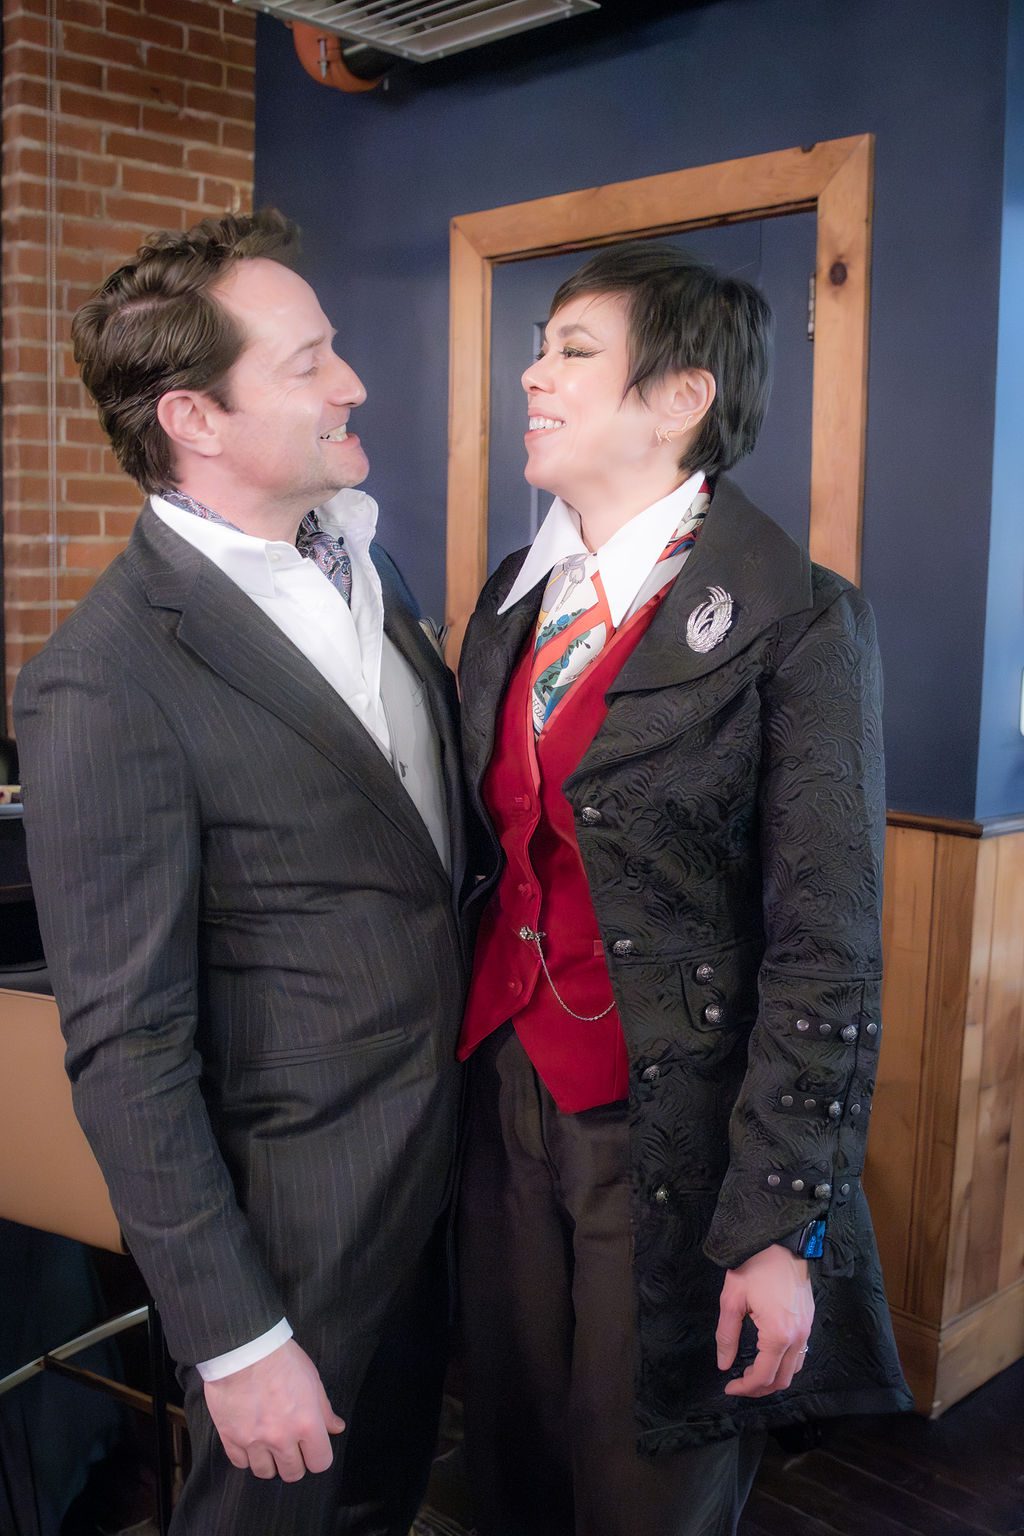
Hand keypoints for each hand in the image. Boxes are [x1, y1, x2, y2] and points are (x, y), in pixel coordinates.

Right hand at [203, 1339, 345, 1480]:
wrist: (244, 1347)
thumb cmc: (281, 1358)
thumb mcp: (312, 1379)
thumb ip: (324, 1409)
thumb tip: (336, 1427)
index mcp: (307, 1423)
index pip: (320, 1463)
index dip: (318, 1456)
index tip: (312, 1448)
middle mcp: (281, 1437)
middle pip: (293, 1473)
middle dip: (294, 1462)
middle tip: (290, 1446)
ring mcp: (254, 1440)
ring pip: (265, 1473)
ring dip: (269, 1462)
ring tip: (269, 1444)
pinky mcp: (230, 1437)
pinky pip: (240, 1463)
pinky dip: (246, 1456)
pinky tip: (250, 1440)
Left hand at [716, 1243, 813, 1397]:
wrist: (780, 1241)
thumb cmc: (754, 1266)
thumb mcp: (732, 1299)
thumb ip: (727, 1335)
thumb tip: (724, 1365)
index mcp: (778, 1335)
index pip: (763, 1376)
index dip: (745, 1388)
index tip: (729, 1387)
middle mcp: (797, 1337)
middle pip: (782, 1380)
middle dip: (759, 1389)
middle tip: (739, 1385)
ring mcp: (807, 1329)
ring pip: (794, 1370)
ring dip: (774, 1378)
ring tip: (752, 1374)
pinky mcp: (810, 1320)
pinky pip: (800, 1354)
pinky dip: (785, 1364)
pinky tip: (768, 1357)